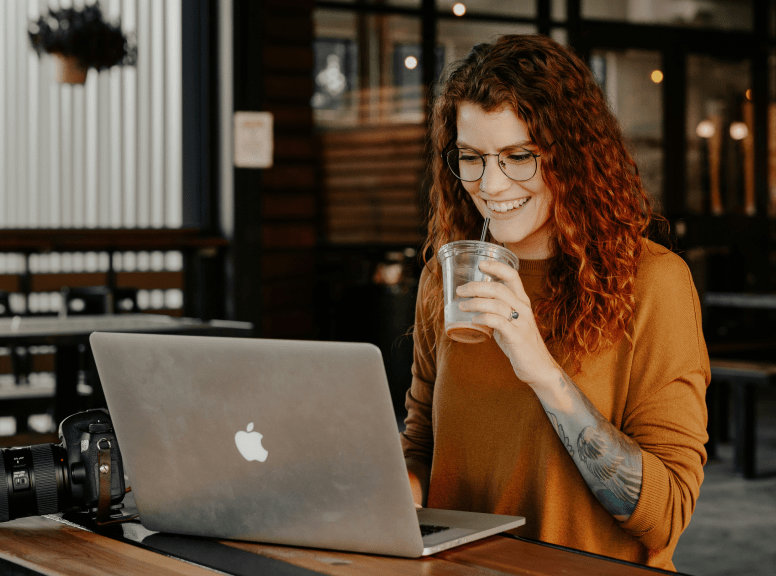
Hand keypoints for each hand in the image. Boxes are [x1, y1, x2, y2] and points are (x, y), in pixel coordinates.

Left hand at [456, 259, 558, 386]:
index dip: (496, 266)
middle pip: (498, 288)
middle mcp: (523, 308)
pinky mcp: (517, 337)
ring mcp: (521, 322)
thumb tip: (474, 303)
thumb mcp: (511, 322)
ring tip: (462, 306)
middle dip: (476, 286)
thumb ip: (497, 311)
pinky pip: (498, 322)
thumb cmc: (521, 343)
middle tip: (460, 290)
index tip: (480, 264)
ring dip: (475, 302)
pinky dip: (483, 318)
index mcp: (522, 301)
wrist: (538, 367)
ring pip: (496, 303)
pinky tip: (473, 320)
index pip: (512, 275)